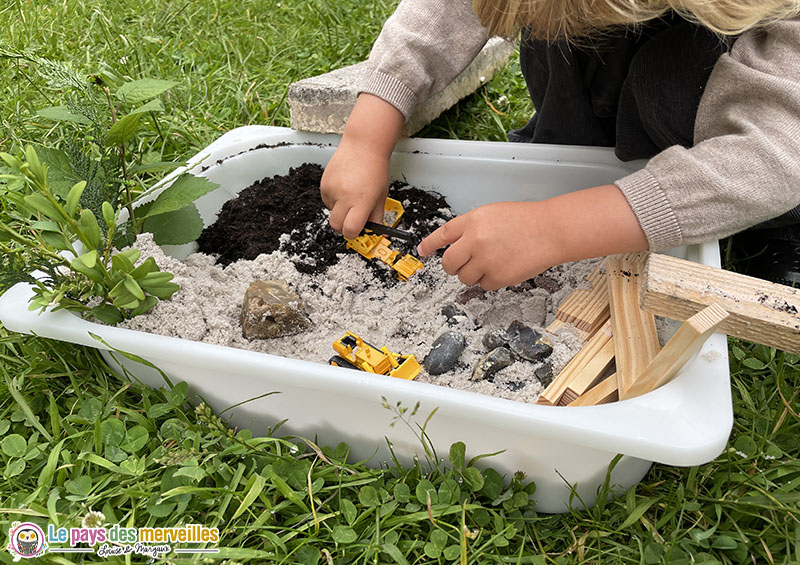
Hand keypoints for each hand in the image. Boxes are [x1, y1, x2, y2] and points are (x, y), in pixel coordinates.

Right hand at [321, 139, 389, 238]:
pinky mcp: (323, 184)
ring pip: (332, 213)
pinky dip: (335, 200)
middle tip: (354, 218)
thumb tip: (376, 233)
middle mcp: (344, 196)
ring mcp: (331, 190)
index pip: (351, 230)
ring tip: (352, 195)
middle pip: (336, 226)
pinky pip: (327, 201)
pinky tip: (345, 188)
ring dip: (340, 211)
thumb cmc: (375, 168)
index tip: (359, 229)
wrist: (363, 145)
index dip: (354, 233)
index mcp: (361, 201)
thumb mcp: (381, 196)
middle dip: (344, 227)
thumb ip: (376, 217)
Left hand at [417, 185, 648, 289]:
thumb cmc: (527, 220)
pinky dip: (490, 280)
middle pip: (448, 263)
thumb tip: (456, 244)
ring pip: (464, 277)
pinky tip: (503, 267)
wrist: (551, 230)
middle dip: (452, 266)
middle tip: (462, 265)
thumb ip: (472, 227)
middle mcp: (475, 240)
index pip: (442, 235)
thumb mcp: (493, 214)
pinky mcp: (497, 276)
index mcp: (473, 221)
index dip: (430, 245)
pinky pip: (483, 285)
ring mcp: (485, 259)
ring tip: (491, 263)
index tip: (422, 251)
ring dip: (473, 274)